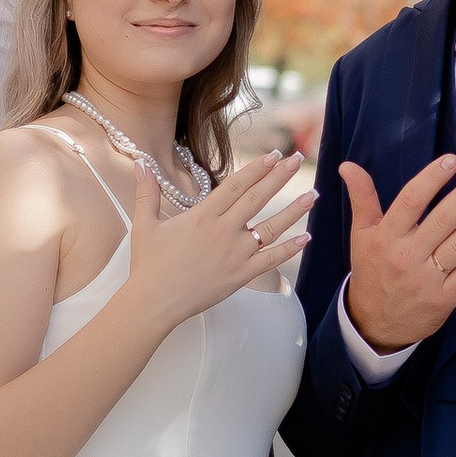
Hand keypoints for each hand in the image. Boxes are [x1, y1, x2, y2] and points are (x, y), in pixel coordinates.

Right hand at [125, 146, 313, 335]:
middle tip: (296, 159)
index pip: (235, 185)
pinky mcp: (241, 276)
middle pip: (257, 198)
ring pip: (271, 228)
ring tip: (313, 195)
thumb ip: (146, 192)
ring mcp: (235, 254)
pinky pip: (271, 260)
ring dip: (294, 211)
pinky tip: (306, 238)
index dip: (256, 168)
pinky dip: (290, 250)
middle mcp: (223, 231)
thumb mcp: (144, 224)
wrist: (154, 302)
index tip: (273, 154)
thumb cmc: (148, 264)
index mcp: (202, 216)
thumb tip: (141, 163)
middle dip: (279, 177)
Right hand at [340, 155, 455, 352]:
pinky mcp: (444, 300)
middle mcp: (406, 257)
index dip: (431, 180)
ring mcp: (427, 280)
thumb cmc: (372, 271)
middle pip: (441, 221)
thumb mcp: (361, 235)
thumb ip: (361, 198)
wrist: (373, 324)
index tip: (451, 160)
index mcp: (386, 237)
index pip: (410, 201)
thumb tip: (348, 166)